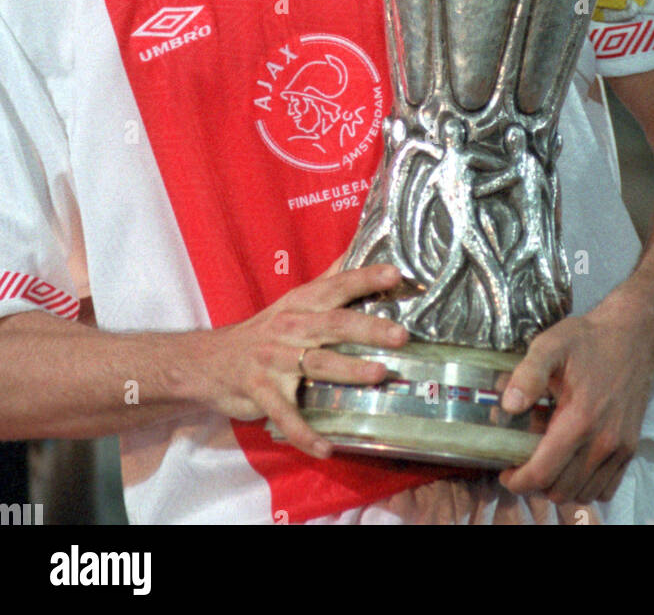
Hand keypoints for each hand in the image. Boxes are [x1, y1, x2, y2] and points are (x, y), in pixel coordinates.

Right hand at [203, 259, 408, 458]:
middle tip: (401, 335)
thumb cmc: (266, 329)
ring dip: (348, 370)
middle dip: (368, 329)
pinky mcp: (262, 391)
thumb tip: (361, 247)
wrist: (210, 360)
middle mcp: (290, 327)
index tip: (395, 275)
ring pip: (316, 364)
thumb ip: (330, 279)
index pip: (337, 286)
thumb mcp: (295, 300)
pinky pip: (286, 415)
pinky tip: (327, 448)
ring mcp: (275, 360)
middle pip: (333, 324)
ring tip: (379, 374)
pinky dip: (306, 433)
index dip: (365, 279)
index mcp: (302, 303)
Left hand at [498, 298, 653, 505]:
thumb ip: (528, 374)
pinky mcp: (630, 448)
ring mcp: (620, 448)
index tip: (506, 474)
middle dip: (536, 485)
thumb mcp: (551, 345)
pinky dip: (587, 487)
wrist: (634, 336)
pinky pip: (607, 488)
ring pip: (584, 493)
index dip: (519, 481)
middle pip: (562, 489)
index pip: (544, 472)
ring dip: (561, 488)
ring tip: (546, 465)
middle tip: (522, 466)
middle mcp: (603, 441)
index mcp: (579, 419)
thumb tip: (508, 406)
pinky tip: (573, 467)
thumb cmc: (588, 340)